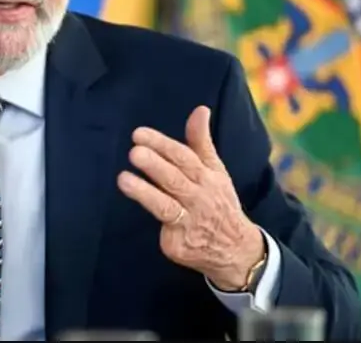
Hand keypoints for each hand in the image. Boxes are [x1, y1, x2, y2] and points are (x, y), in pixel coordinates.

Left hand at [117, 106, 264, 290]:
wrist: (237, 250)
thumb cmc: (218, 202)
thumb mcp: (215, 171)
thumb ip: (201, 142)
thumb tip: (200, 109)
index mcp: (207, 177)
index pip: (183, 157)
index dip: (162, 145)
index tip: (139, 134)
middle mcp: (199, 198)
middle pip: (175, 179)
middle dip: (154, 165)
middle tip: (134, 151)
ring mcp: (189, 223)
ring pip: (166, 206)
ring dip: (144, 192)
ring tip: (123, 179)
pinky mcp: (179, 244)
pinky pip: (165, 232)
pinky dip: (154, 224)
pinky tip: (133, 214)